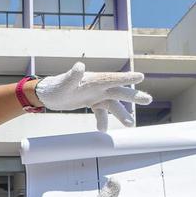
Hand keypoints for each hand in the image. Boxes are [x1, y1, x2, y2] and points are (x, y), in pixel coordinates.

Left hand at [35, 62, 151, 130]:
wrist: (47, 95)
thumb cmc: (55, 87)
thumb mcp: (64, 83)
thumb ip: (72, 75)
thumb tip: (80, 66)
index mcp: (93, 79)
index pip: (113, 78)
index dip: (126, 77)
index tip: (140, 76)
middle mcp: (97, 86)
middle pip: (119, 91)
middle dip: (133, 96)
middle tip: (148, 100)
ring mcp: (95, 95)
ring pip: (113, 104)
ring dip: (121, 114)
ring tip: (130, 125)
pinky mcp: (91, 102)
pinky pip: (101, 112)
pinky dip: (102, 121)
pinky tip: (102, 130)